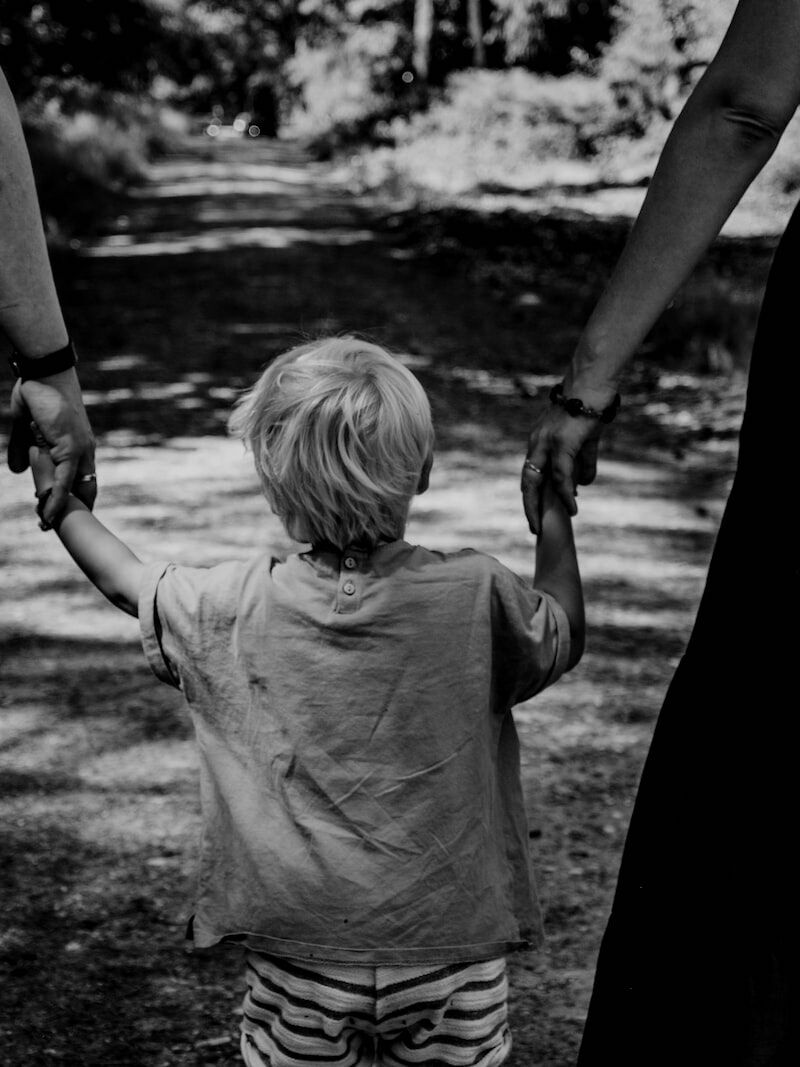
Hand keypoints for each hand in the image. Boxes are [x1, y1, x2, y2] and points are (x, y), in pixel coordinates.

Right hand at [8, 368, 95, 521]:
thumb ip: (23, 450)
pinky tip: (48, 514)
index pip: (81, 480)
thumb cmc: (37, 394)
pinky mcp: (71, 448)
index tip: (62, 515)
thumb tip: (16, 470)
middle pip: (84, 489)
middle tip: (57, 528)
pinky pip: (64, 480)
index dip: (72, 499)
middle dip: (73, 511)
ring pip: (73, 489)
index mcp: (79, 447)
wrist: (43, 373)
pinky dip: (57, 499)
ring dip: (62, 511)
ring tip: (48, 527)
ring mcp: (80, 450)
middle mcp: (85, 452)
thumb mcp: (27, 429)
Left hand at [521, 402, 601, 534]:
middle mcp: (538, 442)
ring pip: (540, 482)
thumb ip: (584, 461)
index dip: (533, 494)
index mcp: (540, 440)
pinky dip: (565, 494)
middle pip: (527, 481)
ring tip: (549, 525)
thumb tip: (585, 483)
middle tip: (535, 528)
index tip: (536, 513)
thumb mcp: (586, 438)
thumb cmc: (591, 405)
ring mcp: (547, 442)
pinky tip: (572, 507)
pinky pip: (560, 475)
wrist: (594, 381)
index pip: (531, 472)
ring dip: (544, 506)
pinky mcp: (562, 442)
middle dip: (530, 507)